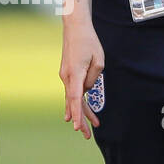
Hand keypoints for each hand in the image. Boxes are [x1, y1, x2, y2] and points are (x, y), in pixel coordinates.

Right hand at [59, 20, 104, 138]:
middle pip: (73, 103)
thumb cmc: (88, 42)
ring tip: (90, 127)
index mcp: (75, 73)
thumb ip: (94, 78)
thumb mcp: (98, 60)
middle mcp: (67, 77)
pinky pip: (72, 92)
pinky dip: (76, 103)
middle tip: (86, 136)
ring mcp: (65, 76)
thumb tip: (87, 88)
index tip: (76, 126)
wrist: (75, 28)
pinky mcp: (67, 74)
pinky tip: (76, 113)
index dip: (77, 113)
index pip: (76, 98)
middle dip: (80, 120)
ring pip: (73, 99)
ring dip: (81, 112)